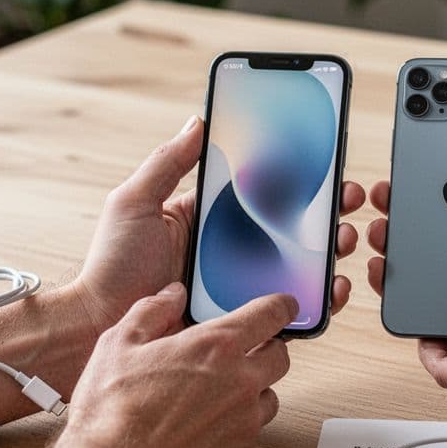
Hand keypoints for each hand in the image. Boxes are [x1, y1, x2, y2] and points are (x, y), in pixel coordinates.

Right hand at [58, 282, 293, 447]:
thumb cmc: (113, 413)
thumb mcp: (118, 345)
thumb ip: (151, 312)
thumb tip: (171, 295)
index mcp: (216, 347)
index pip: (270, 314)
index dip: (281, 307)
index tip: (285, 307)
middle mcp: (241, 383)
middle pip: (281, 357)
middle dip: (268, 351)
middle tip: (242, 355)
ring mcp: (246, 424)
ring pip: (269, 399)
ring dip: (252, 394)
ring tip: (216, 398)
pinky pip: (252, 437)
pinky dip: (237, 431)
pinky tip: (205, 434)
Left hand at [74, 115, 364, 333]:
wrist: (99, 326)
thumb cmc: (111, 266)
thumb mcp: (134, 202)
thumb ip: (168, 162)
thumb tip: (199, 120)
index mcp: (209, 217)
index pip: (260, 190)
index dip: (294, 176)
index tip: (322, 159)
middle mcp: (230, 250)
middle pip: (289, 226)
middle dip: (326, 210)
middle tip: (347, 197)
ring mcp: (240, 287)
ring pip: (298, 267)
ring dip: (330, 251)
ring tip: (346, 238)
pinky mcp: (245, 322)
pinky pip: (290, 311)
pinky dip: (320, 299)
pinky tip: (335, 287)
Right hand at [366, 143, 446, 322]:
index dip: (435, 196)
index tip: (412, 177)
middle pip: (433, 243)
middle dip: (403, 220)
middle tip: (385, 200)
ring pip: (419, 278)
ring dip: (393, 256)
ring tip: (380, 236)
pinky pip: (419, 319)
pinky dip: (398, 304)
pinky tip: (387, 281)